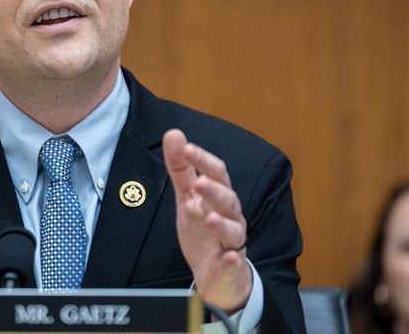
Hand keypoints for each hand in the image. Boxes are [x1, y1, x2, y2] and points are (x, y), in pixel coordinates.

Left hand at [163, 129, 251, 312]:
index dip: (203, 160)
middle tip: (199, 182)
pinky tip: (228, 257)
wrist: (215, 272)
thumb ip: (180, 168)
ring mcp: (231, 241)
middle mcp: (230, 216)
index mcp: (219, 197)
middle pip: (228, 200)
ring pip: (233, 230)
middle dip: (215, 190)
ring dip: (222, 224)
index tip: (186, 149)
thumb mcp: (187, 196)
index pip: (216, 173)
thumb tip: (174, 134)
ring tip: (209, 218)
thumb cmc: (203, 229)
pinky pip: (234, 262)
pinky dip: (232, 260)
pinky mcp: (231, 265)